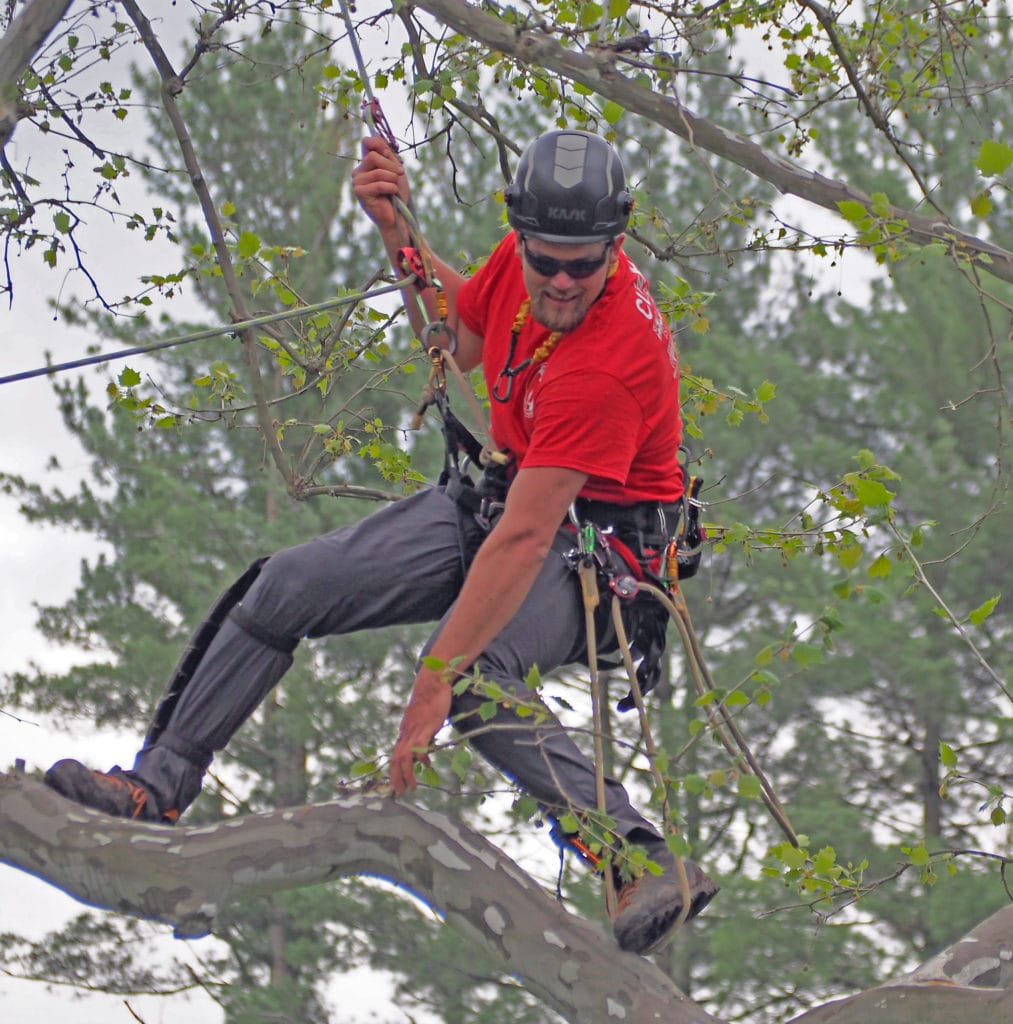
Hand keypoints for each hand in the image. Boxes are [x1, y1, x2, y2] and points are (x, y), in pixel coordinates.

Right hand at [352, 135, 410, 233]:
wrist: (397, 216)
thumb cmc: (397, 194)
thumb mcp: (394, 168)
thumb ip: (385, 153)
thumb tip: (373, 137)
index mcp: (366, 163)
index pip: (368, 142)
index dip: (382, 147)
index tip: (392, 158)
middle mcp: (358, 171)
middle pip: (374, 156)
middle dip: (391, 166)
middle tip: (399, 176)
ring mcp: (357, 182)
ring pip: (378, 171)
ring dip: (393, 179)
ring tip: (395, 189)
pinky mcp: (359, 192)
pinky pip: (378, 184)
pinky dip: (390, 188)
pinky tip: (392, 194)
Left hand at [389, 668, 452, 795]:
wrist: (432, 681)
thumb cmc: (429, 699)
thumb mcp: (423, 720)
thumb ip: (422, 734)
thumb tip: (424, 749)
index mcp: (405, 731)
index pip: (395, 755)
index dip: (394, 771)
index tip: (397, 784)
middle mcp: (406, 732)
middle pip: (395, 759)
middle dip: (396, 778)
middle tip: (399, 793)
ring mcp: (415, 729)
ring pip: (404, 756)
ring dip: (406, 774)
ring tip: (412, 787)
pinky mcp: (426, 726)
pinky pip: (419, 745)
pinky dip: (421, 757)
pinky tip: (426, 765)